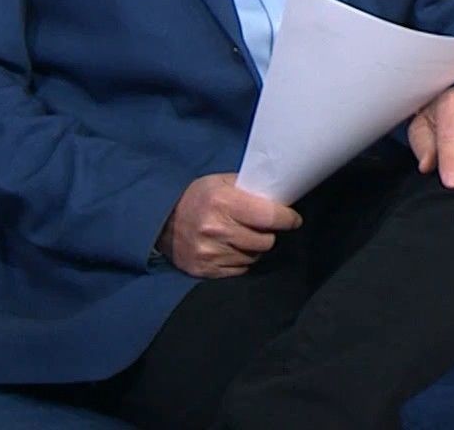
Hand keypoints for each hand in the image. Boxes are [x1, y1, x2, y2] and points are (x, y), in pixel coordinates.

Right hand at [160, 173, 301, 278]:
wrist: (160, 221)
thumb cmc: (197, 197)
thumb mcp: (220, 182)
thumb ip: (249, 189)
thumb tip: (280, 198)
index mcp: (223, 202)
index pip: (270, 217)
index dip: (288, 219)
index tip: (293, 219)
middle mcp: (217, 229)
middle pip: (266, 241)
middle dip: (268, 233)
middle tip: (261, 226)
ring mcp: (210, 253)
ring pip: (254, 257)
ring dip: (253, 248)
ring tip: (241, 236)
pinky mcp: (205, 270)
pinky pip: (240, 270)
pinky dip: (240, 260)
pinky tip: (230, 248)